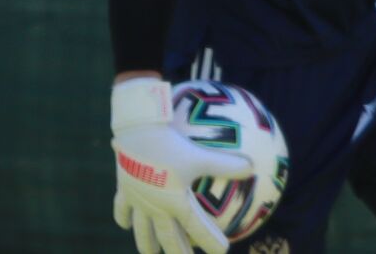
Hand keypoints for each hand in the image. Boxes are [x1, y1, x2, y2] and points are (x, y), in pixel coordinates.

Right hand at [111, 78, 253, 253]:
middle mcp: (156, 206)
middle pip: (167, 236)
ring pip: (142, 229)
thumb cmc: (170, 145)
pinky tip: (124, 225)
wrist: (137, 133)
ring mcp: (138, 199)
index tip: (222, 252)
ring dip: (147, 243)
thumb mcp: (201, 156)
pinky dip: (123, 218)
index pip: (197, 228)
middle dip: (177, 250)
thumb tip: (252, 168)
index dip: (210, 241)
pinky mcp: (124, 188)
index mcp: (176, 202)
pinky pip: (122, 208)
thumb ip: (226, 164)